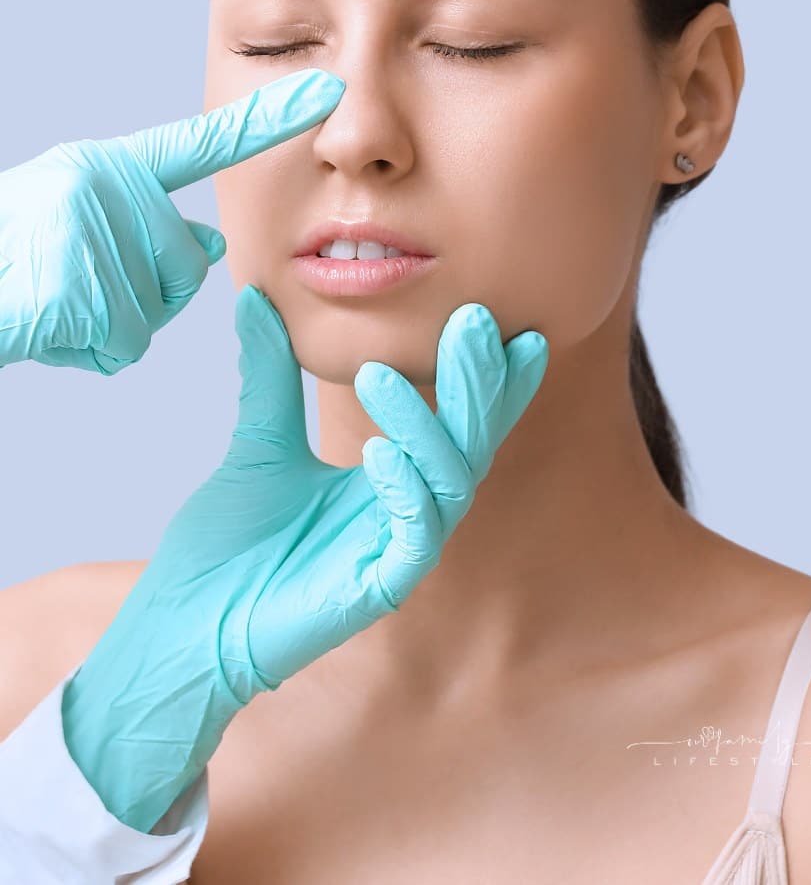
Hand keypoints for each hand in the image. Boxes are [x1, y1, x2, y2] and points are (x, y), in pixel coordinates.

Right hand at [0, 68, 343, 372]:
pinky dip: (83, 352)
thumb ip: (144, 226)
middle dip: (143, 298)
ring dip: (106, 329)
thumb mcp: (73, 227)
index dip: (269, 118)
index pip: (203, 143)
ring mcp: (88, 224)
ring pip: (153, 312)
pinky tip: (45, 326)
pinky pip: (120, 342)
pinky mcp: (74, 277)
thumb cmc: (9, 264)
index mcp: (108, 166)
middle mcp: (104, 181)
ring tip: (51, 304)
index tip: (327, 90)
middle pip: (188, 266)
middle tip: (74, 289)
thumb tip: (214, 241)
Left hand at [61, 284, 548, 831]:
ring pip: (448, 482)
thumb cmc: (227, 546)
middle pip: (468, 444)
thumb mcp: (258, 442)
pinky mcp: (380, 589)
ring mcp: (397, 552)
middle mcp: (405, 512)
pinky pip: (414, 535)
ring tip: (384, 374)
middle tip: (471, 323)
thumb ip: (270, 374)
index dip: (487, 381)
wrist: (185, 624)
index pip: (453, 422)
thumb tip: (255, 298)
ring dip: (427, 424)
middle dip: (477, 384)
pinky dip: (404, 487)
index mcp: (389, 481)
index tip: (511, 328)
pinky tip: (380, 450)